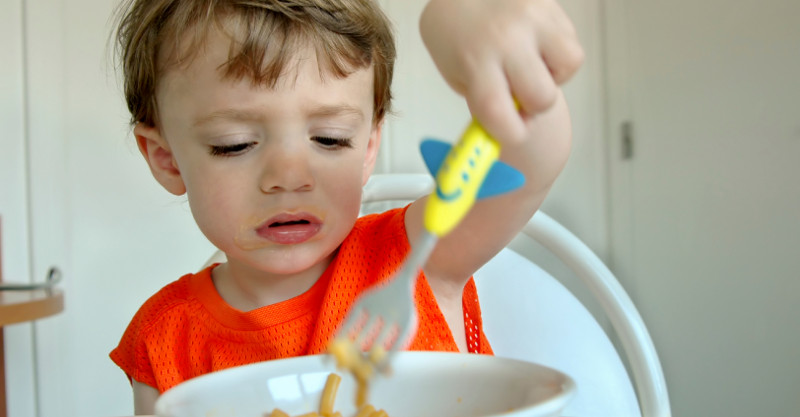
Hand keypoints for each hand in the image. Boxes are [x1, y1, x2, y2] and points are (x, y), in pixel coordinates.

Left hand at [420, 0, 583, 143]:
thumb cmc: (456, 33)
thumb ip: (484, 102)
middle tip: (517, 93)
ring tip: (529, 65)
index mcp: (475, 59)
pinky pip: (571, 45)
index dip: (511, 134)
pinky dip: (558, 54)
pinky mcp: (551, 7)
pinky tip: (536, 46)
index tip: (512, 133)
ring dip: (552, 76)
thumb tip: (513, 129)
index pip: (499, 114)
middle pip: (541, 98)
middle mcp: (507, 38)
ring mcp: (533, 19)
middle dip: (532, 106)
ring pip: (568, 68)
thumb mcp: (455, 71)